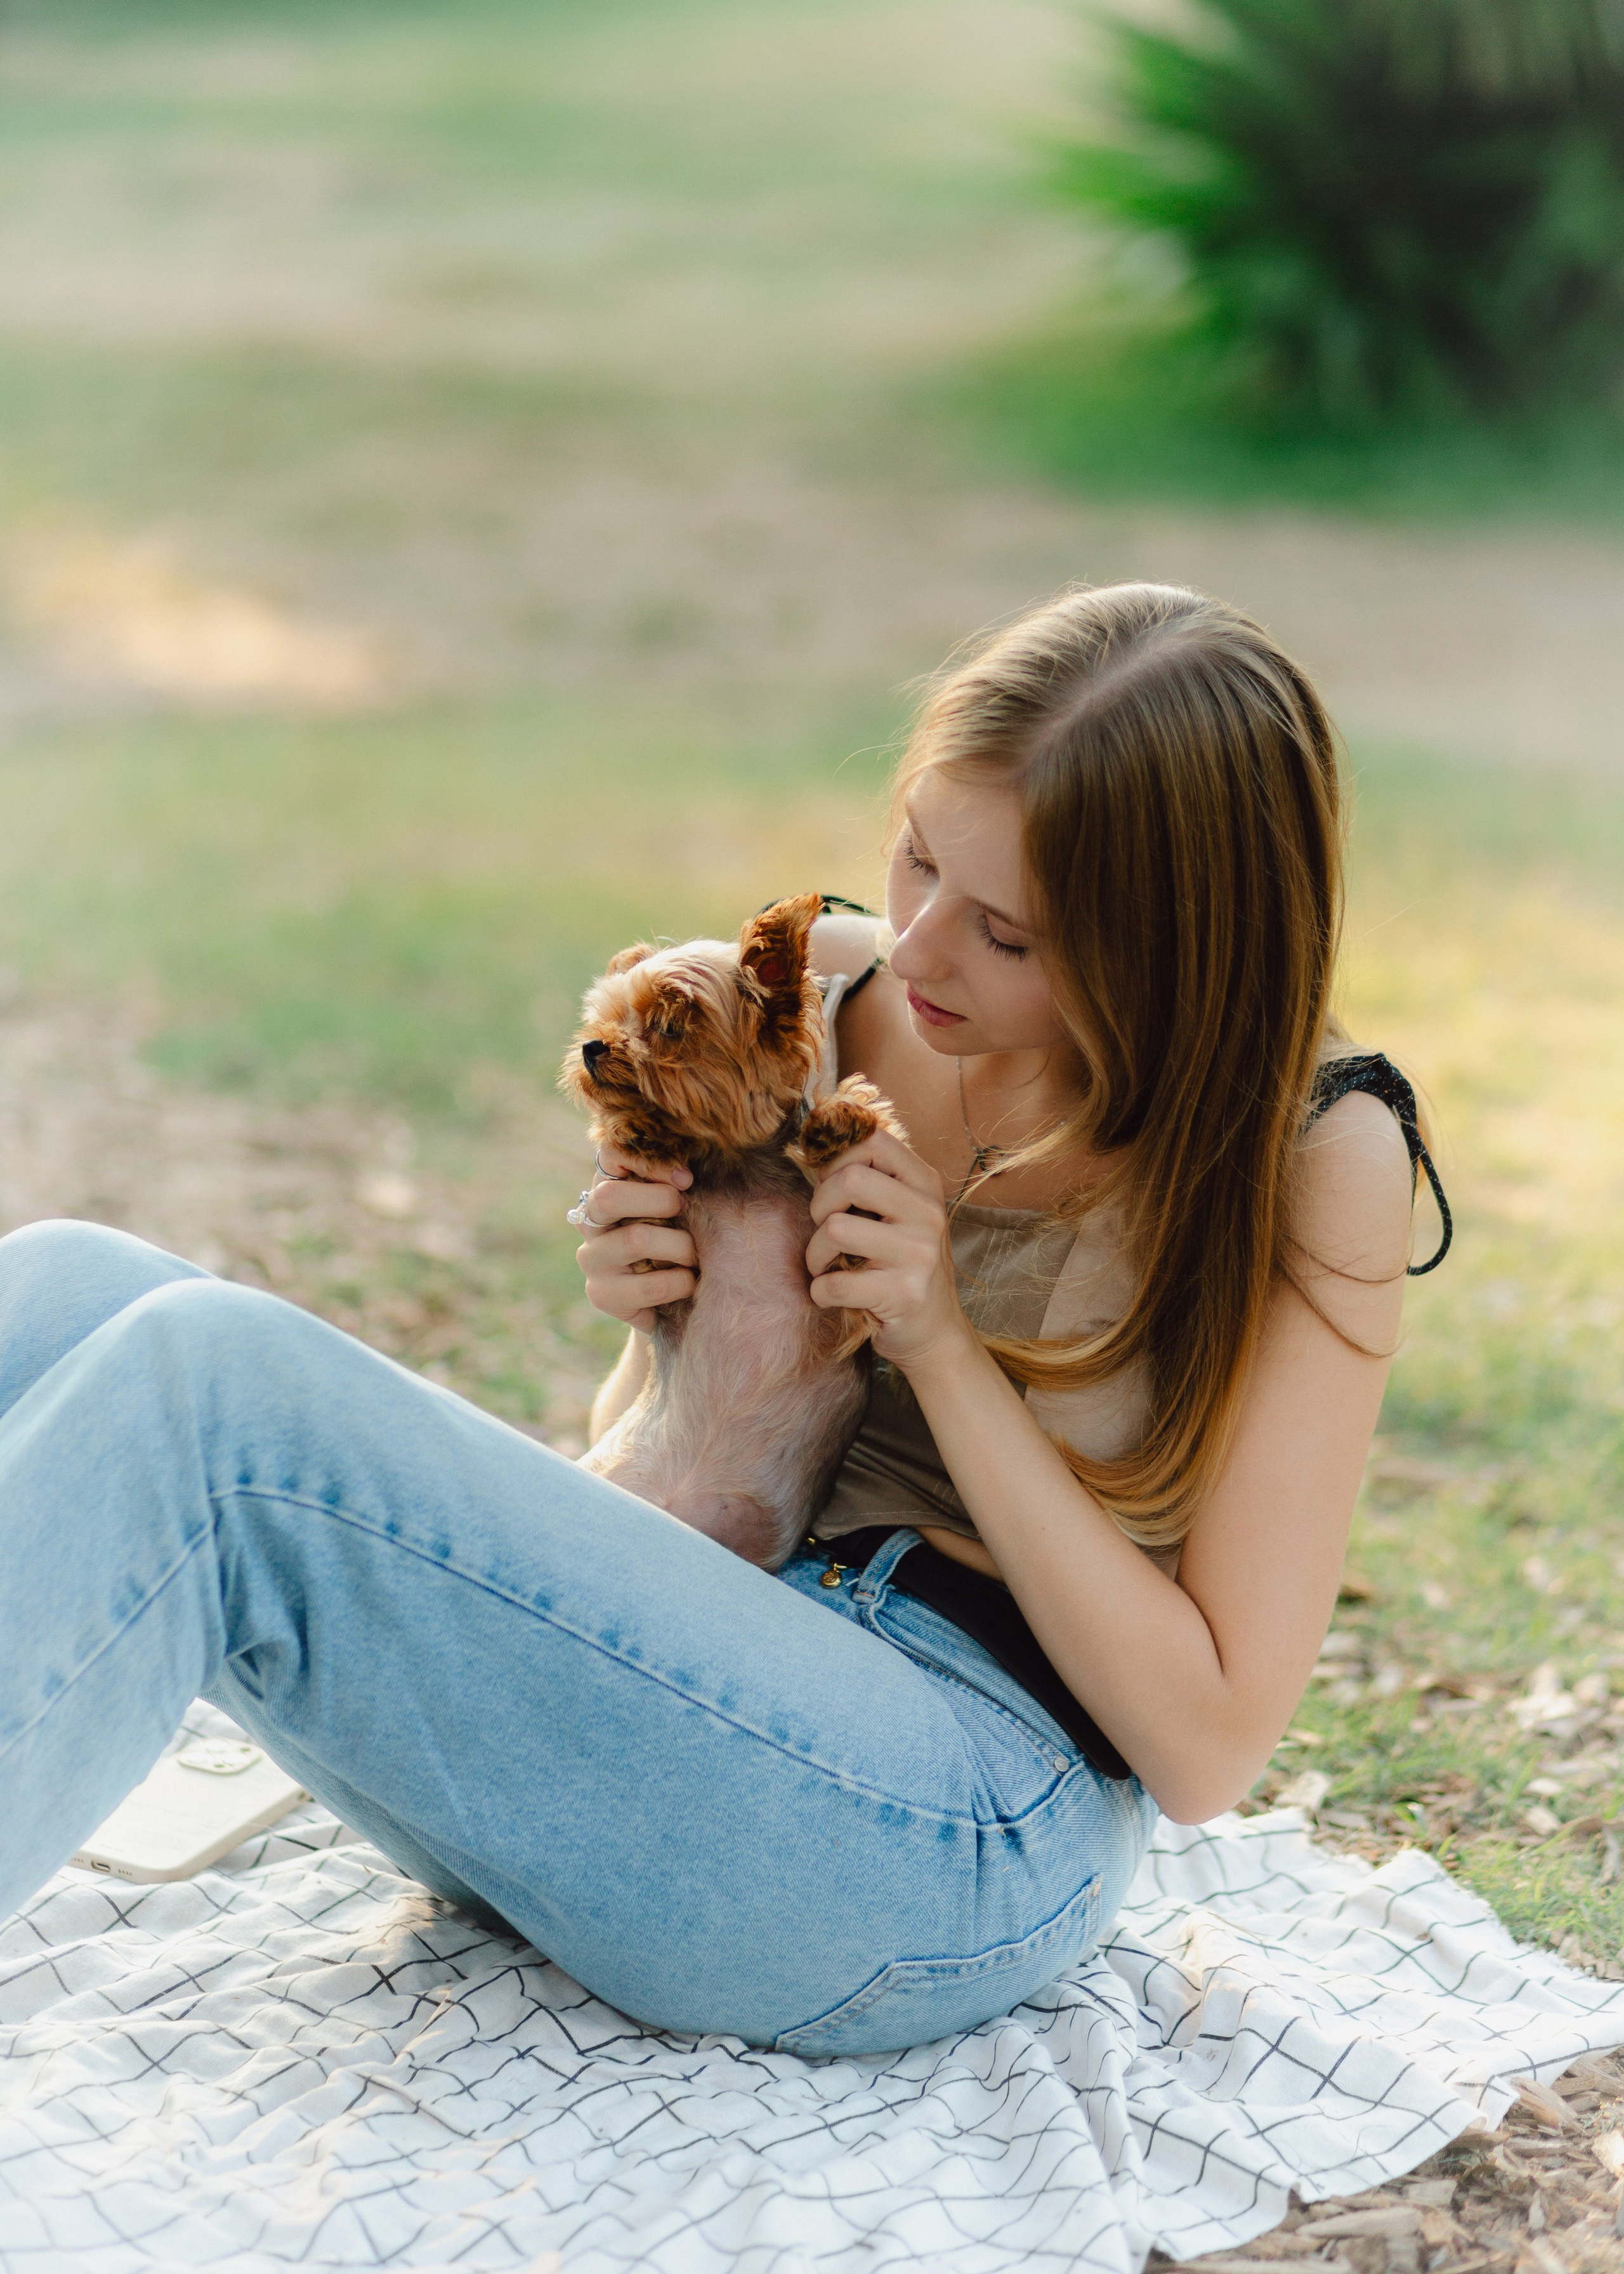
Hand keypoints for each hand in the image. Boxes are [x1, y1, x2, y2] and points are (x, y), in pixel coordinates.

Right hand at [574, 1144, 695, 1332]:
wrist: (673, 1302)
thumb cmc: (681, 1241)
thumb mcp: (680, 1208)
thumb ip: (676, 1184)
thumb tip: (686, 1174)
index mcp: (608, 1187)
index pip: (609, 1155)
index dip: (648, 1162)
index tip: (687, 1179)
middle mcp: (590, 1221)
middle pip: (608, 1198)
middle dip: (661, 1201)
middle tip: (687, 1214)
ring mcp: (591, 1258)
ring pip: (636, 1239)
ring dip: (681, 1247)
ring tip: (695, 1256)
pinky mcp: (601, 1294)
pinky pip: (651, 1285)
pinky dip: (681, 1282)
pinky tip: (688, 1282)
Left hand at [804, 1128, 971, 1371]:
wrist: (935, 1332)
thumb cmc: (904, 1266)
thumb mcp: (902, 1214)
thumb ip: (872, 1180)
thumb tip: (817, 1143)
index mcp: (925, 1185)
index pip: (873, 1140)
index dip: (837, 1157)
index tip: (830, 1184)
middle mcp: (927, 1214)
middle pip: (849, 1179)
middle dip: (819, 1205)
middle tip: (825, 1229)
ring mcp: (918, 1255)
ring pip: (835, 1229)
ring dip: (814, 1254)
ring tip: (825, 1265)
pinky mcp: (902, 1294)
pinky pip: (834, 1283)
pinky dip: (820, 1291)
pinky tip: (832, 1294)